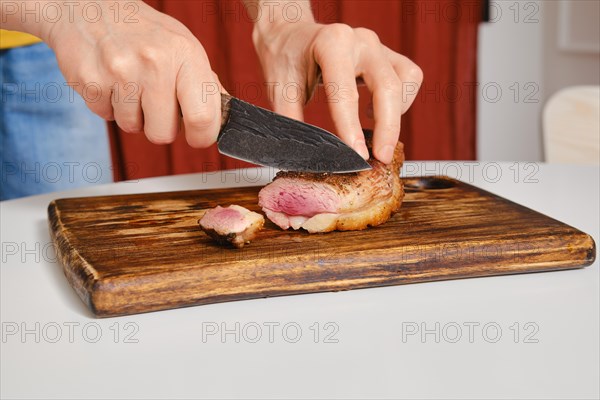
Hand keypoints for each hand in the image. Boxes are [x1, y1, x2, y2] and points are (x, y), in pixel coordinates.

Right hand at [37, 1, 222, 146]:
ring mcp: (120, 71)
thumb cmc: (144, 32)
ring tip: (130, 84)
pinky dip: (108, 105)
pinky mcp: (91, 80)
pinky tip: (110, 80)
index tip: (196, 136)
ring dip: (132, 114)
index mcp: (186, 55)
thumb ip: (205, 84)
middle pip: (163, 134)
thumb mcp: (183, 47)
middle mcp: (155, 62)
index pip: (202, 118)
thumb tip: (225, 118)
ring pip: (132, 127)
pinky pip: (106, 116)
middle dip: (159, 126)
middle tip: (154, 102)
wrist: (90, 5)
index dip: (201, 136)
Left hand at [253, 21, 422, 163]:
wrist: (291, 34)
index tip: (357, 156)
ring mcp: (377, 45)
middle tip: (381, 158)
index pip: (346, 92)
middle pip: (387, 87)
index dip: (352, 128)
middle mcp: (360, 40)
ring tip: (376, 134)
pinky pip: (409, 77)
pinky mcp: (388, 54)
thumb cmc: (285, 60)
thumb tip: (298, 157)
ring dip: (396, 114)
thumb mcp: (279, 89)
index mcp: (332, 44)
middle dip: (387, 128)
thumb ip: (291, 121)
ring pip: (405, 80)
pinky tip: (376, 113)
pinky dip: (401, 101)